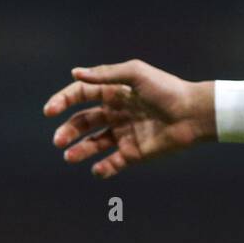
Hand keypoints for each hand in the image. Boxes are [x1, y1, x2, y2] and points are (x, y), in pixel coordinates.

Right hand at [43, 59, 214, 178]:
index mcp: (114, 92)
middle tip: (59, 140)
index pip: (80, 96)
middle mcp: (116, 113)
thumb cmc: (167, 90)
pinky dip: (103, 169)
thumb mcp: (136, 74)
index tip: (50, 111)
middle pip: (83, 122)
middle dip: (68, 131)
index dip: (63, 101)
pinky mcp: (135, 153)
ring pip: (93, 144)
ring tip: (69, 156)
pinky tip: (98, 169)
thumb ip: (106, 74)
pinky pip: (113, 163)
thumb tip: (75, 73)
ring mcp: (124, 134)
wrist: (194, 113)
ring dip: (79, 151)